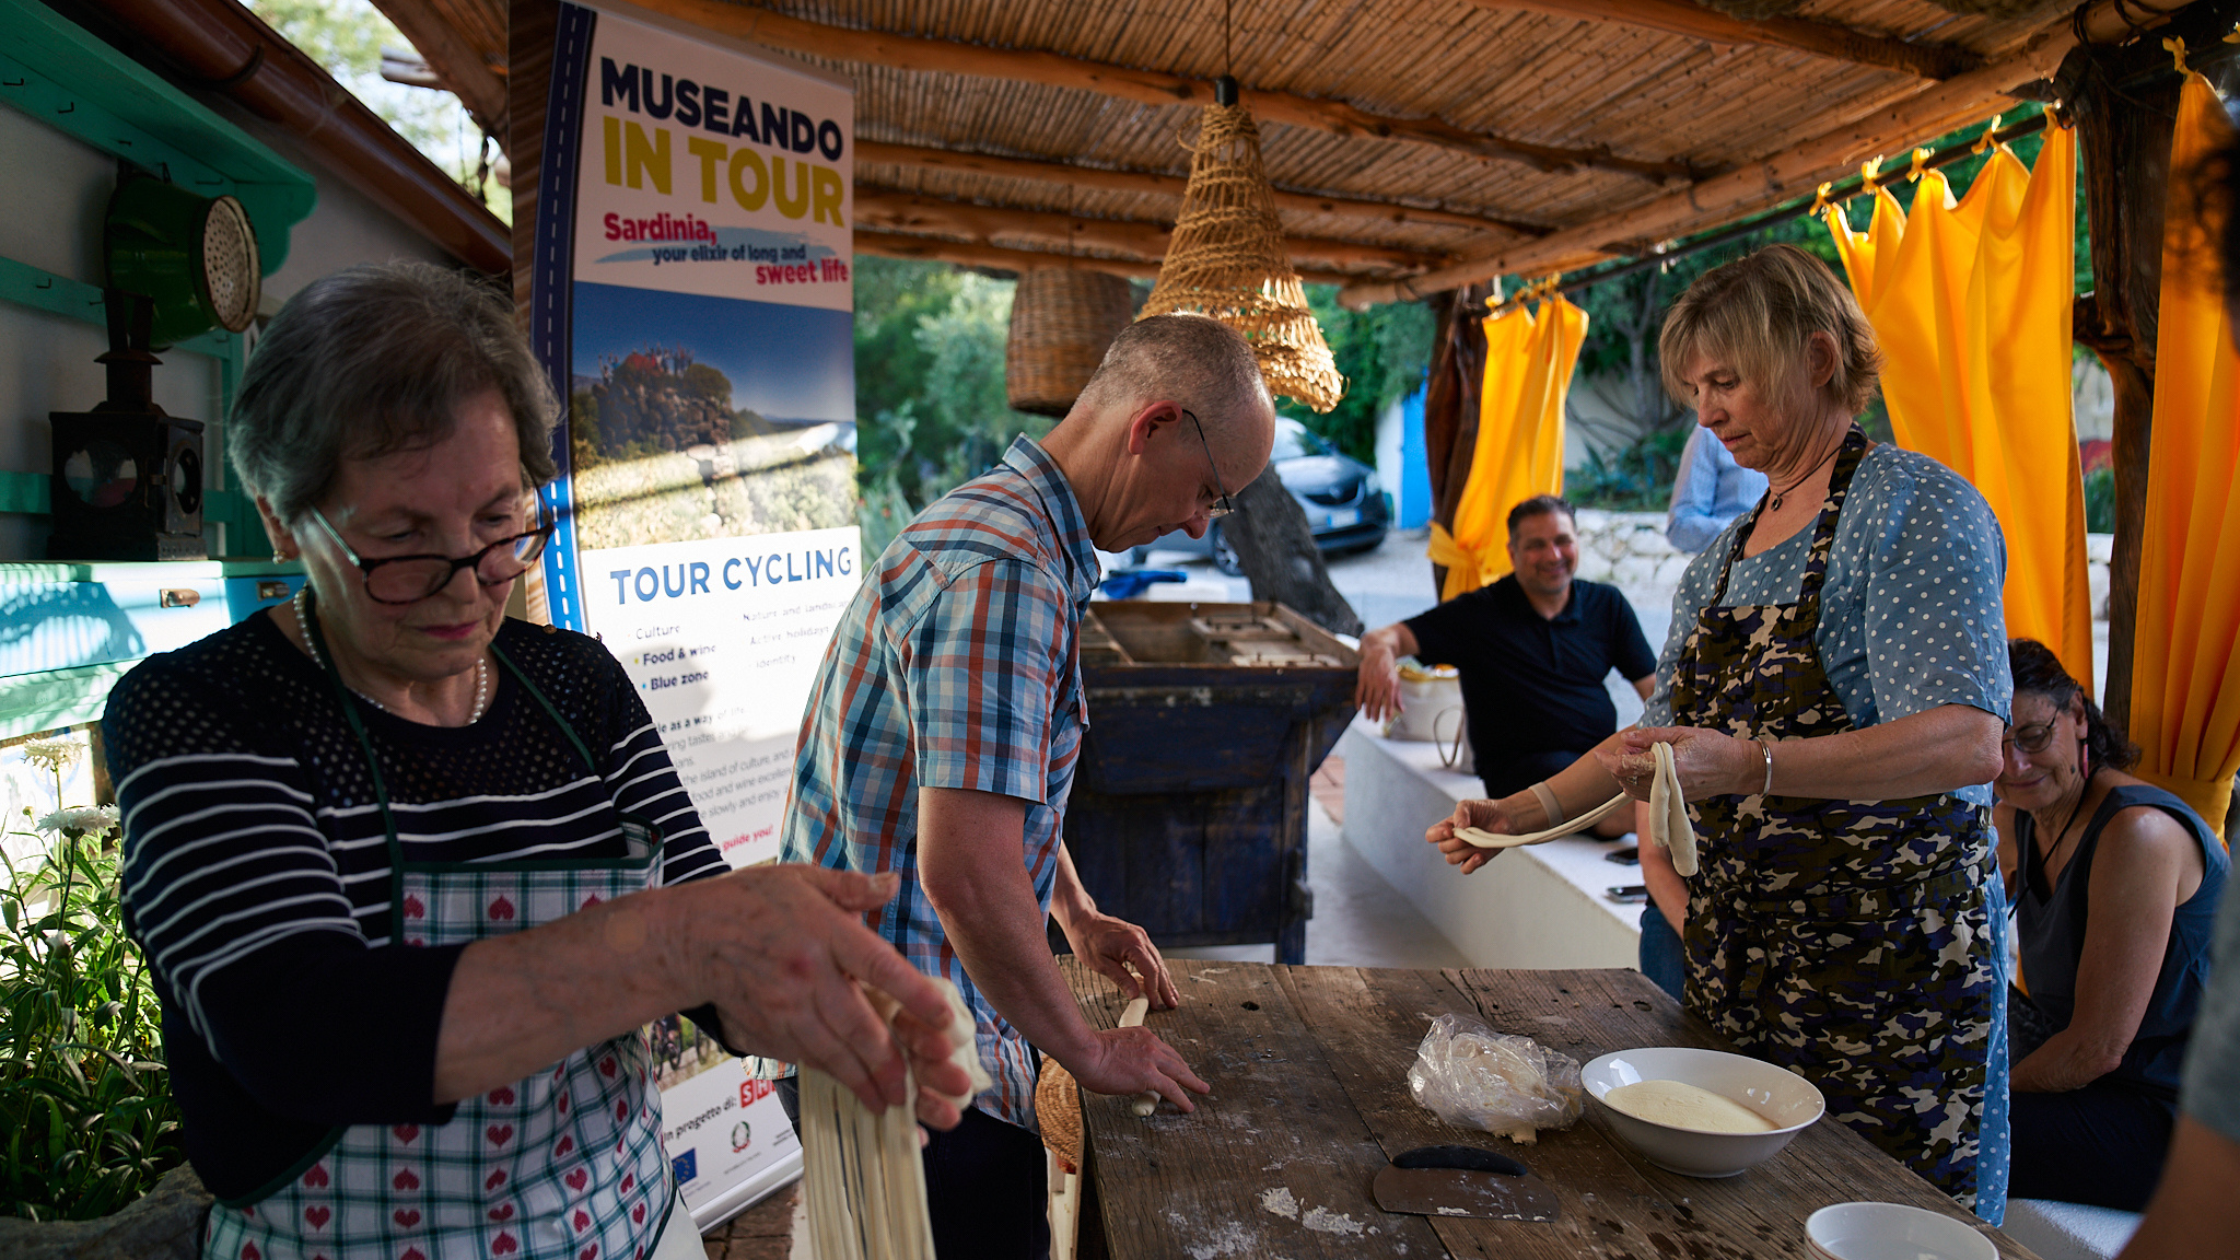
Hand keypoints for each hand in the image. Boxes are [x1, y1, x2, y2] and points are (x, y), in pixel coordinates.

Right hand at [671, 864, 972, 1123]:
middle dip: (891, 1062)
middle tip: (920, 1085)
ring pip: (833, 1053)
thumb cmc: (746, 903)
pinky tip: (853, 1087)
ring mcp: (784, 1007)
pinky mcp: (767, 1029)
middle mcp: (806, 974)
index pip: (878, 966)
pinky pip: (807, 1058)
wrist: (689, 938)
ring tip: (890, 1103)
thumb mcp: (802, 879)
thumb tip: (893, 884)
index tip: (944, 1019)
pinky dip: (833, 1075)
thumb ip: (852, 887)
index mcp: (822, 932)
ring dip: (864, 1081)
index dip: (914, 995)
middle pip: (857, 1025)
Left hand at [1059, 910, 1180, 1010]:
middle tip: (1172, 1004)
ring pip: (1158, 961)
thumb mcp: (1101, 964)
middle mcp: (1141, 938)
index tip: (1155, 1004)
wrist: (1081, 920)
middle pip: (1158, 966)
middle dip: (1165, 987)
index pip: (1150, 970)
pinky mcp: (1138, 937)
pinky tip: (1160, 980)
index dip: (1153, 989)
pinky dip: (1156, 969)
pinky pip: (1151, 956)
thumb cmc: (1086, 940)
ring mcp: (1141, 936)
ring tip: (1171, 996)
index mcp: (1133, 943)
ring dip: (1164, 979)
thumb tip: (1136, 996)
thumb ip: (1121, 979)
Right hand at [1067, 1025, 1211, 1112]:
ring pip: (1179, 1073)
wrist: (1085, 1052)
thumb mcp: (1114, 1044)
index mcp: (1142, 1035)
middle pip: (1176, 1059)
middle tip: (1196, 1079)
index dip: (1172, 1060)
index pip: (1163, 1049)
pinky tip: (1188, 1106)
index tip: (1176, 1067)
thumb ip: (1125, 1053)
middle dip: (1187, 1070)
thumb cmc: (1089, 1051)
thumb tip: (1126, 1069)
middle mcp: (1151, 1044)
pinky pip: (1172, 1089)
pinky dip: (1182, 1099)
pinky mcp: (1149, 1076)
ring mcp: (1152, 1060)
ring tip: (1202, 1090)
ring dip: (1192, 1083)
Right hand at [1355, 643, 1402, 722]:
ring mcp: (1371, 680)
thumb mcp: (1396, 682)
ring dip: (1367, 709)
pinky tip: (1358, 708)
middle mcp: (1381, 682)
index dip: (1388, 711)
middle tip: (1375, 721)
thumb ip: (1397, 697)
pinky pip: (1359, 692)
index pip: (1390, 701)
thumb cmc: (1389, 670)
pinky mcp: (1362, 677)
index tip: (1386, 720)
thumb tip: (1402, 711)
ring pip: (1368, 698)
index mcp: (1391, 683)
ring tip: (1368, 717)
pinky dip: (1358, 701)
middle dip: (1376, 713)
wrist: (1379, 653)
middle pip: (1377, 701)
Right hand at [1426, 798, 1513, 874]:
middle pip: (1443, 848)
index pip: (1431, 835)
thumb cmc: (1485, 810)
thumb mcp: (1469, 804)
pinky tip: (1479, 855)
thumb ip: (1461, 813)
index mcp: (1447, 827)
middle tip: (1468, 834)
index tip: (1449, 831)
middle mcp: (1453, 841)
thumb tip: (1459, 827)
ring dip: (1463, 852)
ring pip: (1452, 859)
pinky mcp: (1476, 859)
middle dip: (1454, 842)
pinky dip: (1470, 864)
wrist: (1506, 817)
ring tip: (1476, 843)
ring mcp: (1465, 851)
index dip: (1436, 835)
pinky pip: (1465, 869)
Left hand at [1603, 726, 1757, 800]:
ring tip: (1638, 757)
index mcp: (1669, 765)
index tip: (1600, 753)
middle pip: (1626, 780)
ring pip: (1634, 791)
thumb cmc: (1713, 746)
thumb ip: (1651, 737)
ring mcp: (1671, 796)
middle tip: (1625, 749)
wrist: (1738, 769)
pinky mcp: (1674, 802)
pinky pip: (1646, 796)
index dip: (1609, 761)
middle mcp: (1668, 785)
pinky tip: (1646, 770)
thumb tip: (1626, 739)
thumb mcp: (1681, 732)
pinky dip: (1638, 784)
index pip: (1627, 767)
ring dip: (1627, 775)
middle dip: (1618, 765)